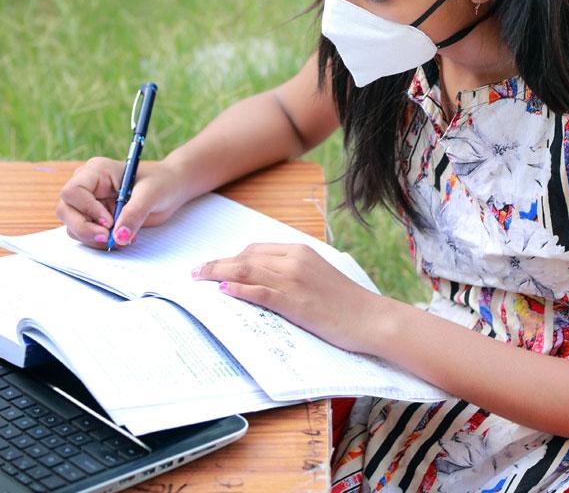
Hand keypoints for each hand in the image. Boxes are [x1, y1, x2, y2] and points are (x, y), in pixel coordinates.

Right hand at [55, 157, 189, 249]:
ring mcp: (88, 204)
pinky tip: (121, 237)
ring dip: (94, 238)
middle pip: (66, 210)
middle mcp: (87, 186)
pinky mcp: (94, 219)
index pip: (73, 191)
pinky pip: (85, 235)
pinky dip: (100, 242)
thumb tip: (118, 236)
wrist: (170, 190)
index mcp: (96, 171)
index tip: (109, 222)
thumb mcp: (151, 195)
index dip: (87, 210)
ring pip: (72, 226)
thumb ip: (134, 214)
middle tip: (109, 238)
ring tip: (122, 238)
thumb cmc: (161, 183)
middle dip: (85, 228)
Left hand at [192, 242, 382, 352]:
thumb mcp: (317, 276)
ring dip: (218, 274)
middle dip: (217, 264)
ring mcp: (294, 280)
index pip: (255, 249)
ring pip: (247, 272)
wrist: (372, 319)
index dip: (231, 257)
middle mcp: (294, 260)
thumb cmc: (346, 302)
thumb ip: (291, 272)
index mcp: (299, 251)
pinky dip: (240, 290)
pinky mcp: (295, 302)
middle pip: (245, 258)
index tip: (215, 266)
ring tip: (199, 279)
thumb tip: (263, 278)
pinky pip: (261, 292)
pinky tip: (224, 292)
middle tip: (197, 272)